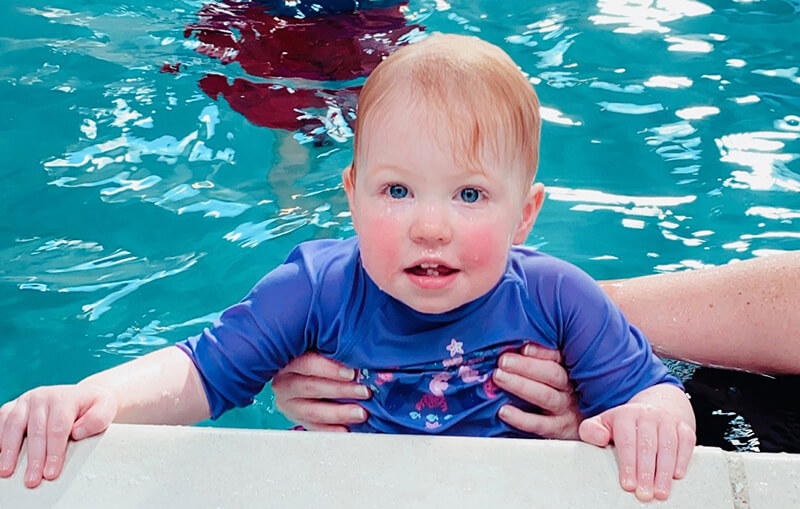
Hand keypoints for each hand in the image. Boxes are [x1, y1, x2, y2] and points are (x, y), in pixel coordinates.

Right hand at [0, 384, 116, 487]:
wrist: (82, 395)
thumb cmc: (92, 406)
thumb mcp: (105, 408)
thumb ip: (97, 419)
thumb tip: (76, 432)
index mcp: (65, 398)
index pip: (58, 429)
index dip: (54, 452)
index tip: (51, 473)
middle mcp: (43, 396)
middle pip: (35, 431)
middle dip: (34, 458)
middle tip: (32, 480)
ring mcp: (26, 400)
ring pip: (14, 425)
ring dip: (9, 450)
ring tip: (7, 471)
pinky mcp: (14, 406)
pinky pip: (2, 419)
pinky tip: (0, 454)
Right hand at [272, 353, 369, 431]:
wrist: (301, 371)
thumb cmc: (317, 355)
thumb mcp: (321, 348)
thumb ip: (334, 350)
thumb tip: (360, 355)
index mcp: (288, 361)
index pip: (308, 364)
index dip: (330, 369)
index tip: (352, 373)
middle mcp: (284, 383)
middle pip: (312, 387)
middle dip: (341, 391)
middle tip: (364, 392)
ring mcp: (288, 403)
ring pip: (312, 411)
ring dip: (339, 413)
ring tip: (361, 413)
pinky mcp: (296, 418)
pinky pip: (313, 427)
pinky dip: (331, 429)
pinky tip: (347, 429)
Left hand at [494, 343, 581, 438]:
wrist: (585, 429)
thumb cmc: (560, 394)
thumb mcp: (558, 375)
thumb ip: (541, 362)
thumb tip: (514, 349)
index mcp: (569, 371)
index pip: (557, 357)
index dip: (541, 352)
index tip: (524, 348)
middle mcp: (569, 389)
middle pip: (552, 374)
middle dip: (526, 366)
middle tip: (503, 361)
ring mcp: (565, 410)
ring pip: (545, 396)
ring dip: (520, 385)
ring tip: (499, 377)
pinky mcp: (558, 430)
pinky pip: (540, 424)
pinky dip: (521, 418)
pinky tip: (504, 411)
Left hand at [578, 403, 695, 501]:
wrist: (649, 410)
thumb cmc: (622, 424)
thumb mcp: (601, 423)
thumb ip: (591, 431)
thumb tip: (600, 438)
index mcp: (625, 415)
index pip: (627, 441)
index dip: (628, 465)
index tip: (628, 485)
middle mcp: (648, 415)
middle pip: (648, 446)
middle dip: (646, 473)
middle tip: (644, 494)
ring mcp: (667, 419)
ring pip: (668, 445)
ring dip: (665, 471)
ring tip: (660, 492)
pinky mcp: (683, 426)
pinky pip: (686, 441)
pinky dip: (683, 458)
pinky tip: (677, 475)